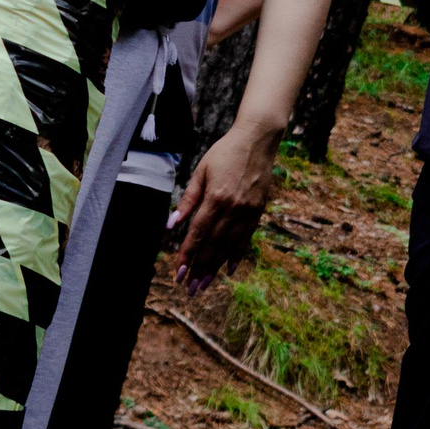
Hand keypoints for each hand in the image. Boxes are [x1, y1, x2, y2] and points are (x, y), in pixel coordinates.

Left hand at [172, 123, 277, 289]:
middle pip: (213, 245)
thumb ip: (188, 199)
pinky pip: (246, 237)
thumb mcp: (201, 171)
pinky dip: (237, 254)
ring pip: (229, 245)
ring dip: (216, 267)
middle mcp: (234, 208)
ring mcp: (248, 210)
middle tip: (190, 289)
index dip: (186, 255)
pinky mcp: (259, 210)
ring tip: (205, 284)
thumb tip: (171, 225)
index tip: (177, 273)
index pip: (197, 233)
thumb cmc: (225, 152)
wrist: (258, 139)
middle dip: (200, 268)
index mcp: (216, 197)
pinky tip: (230, 269)